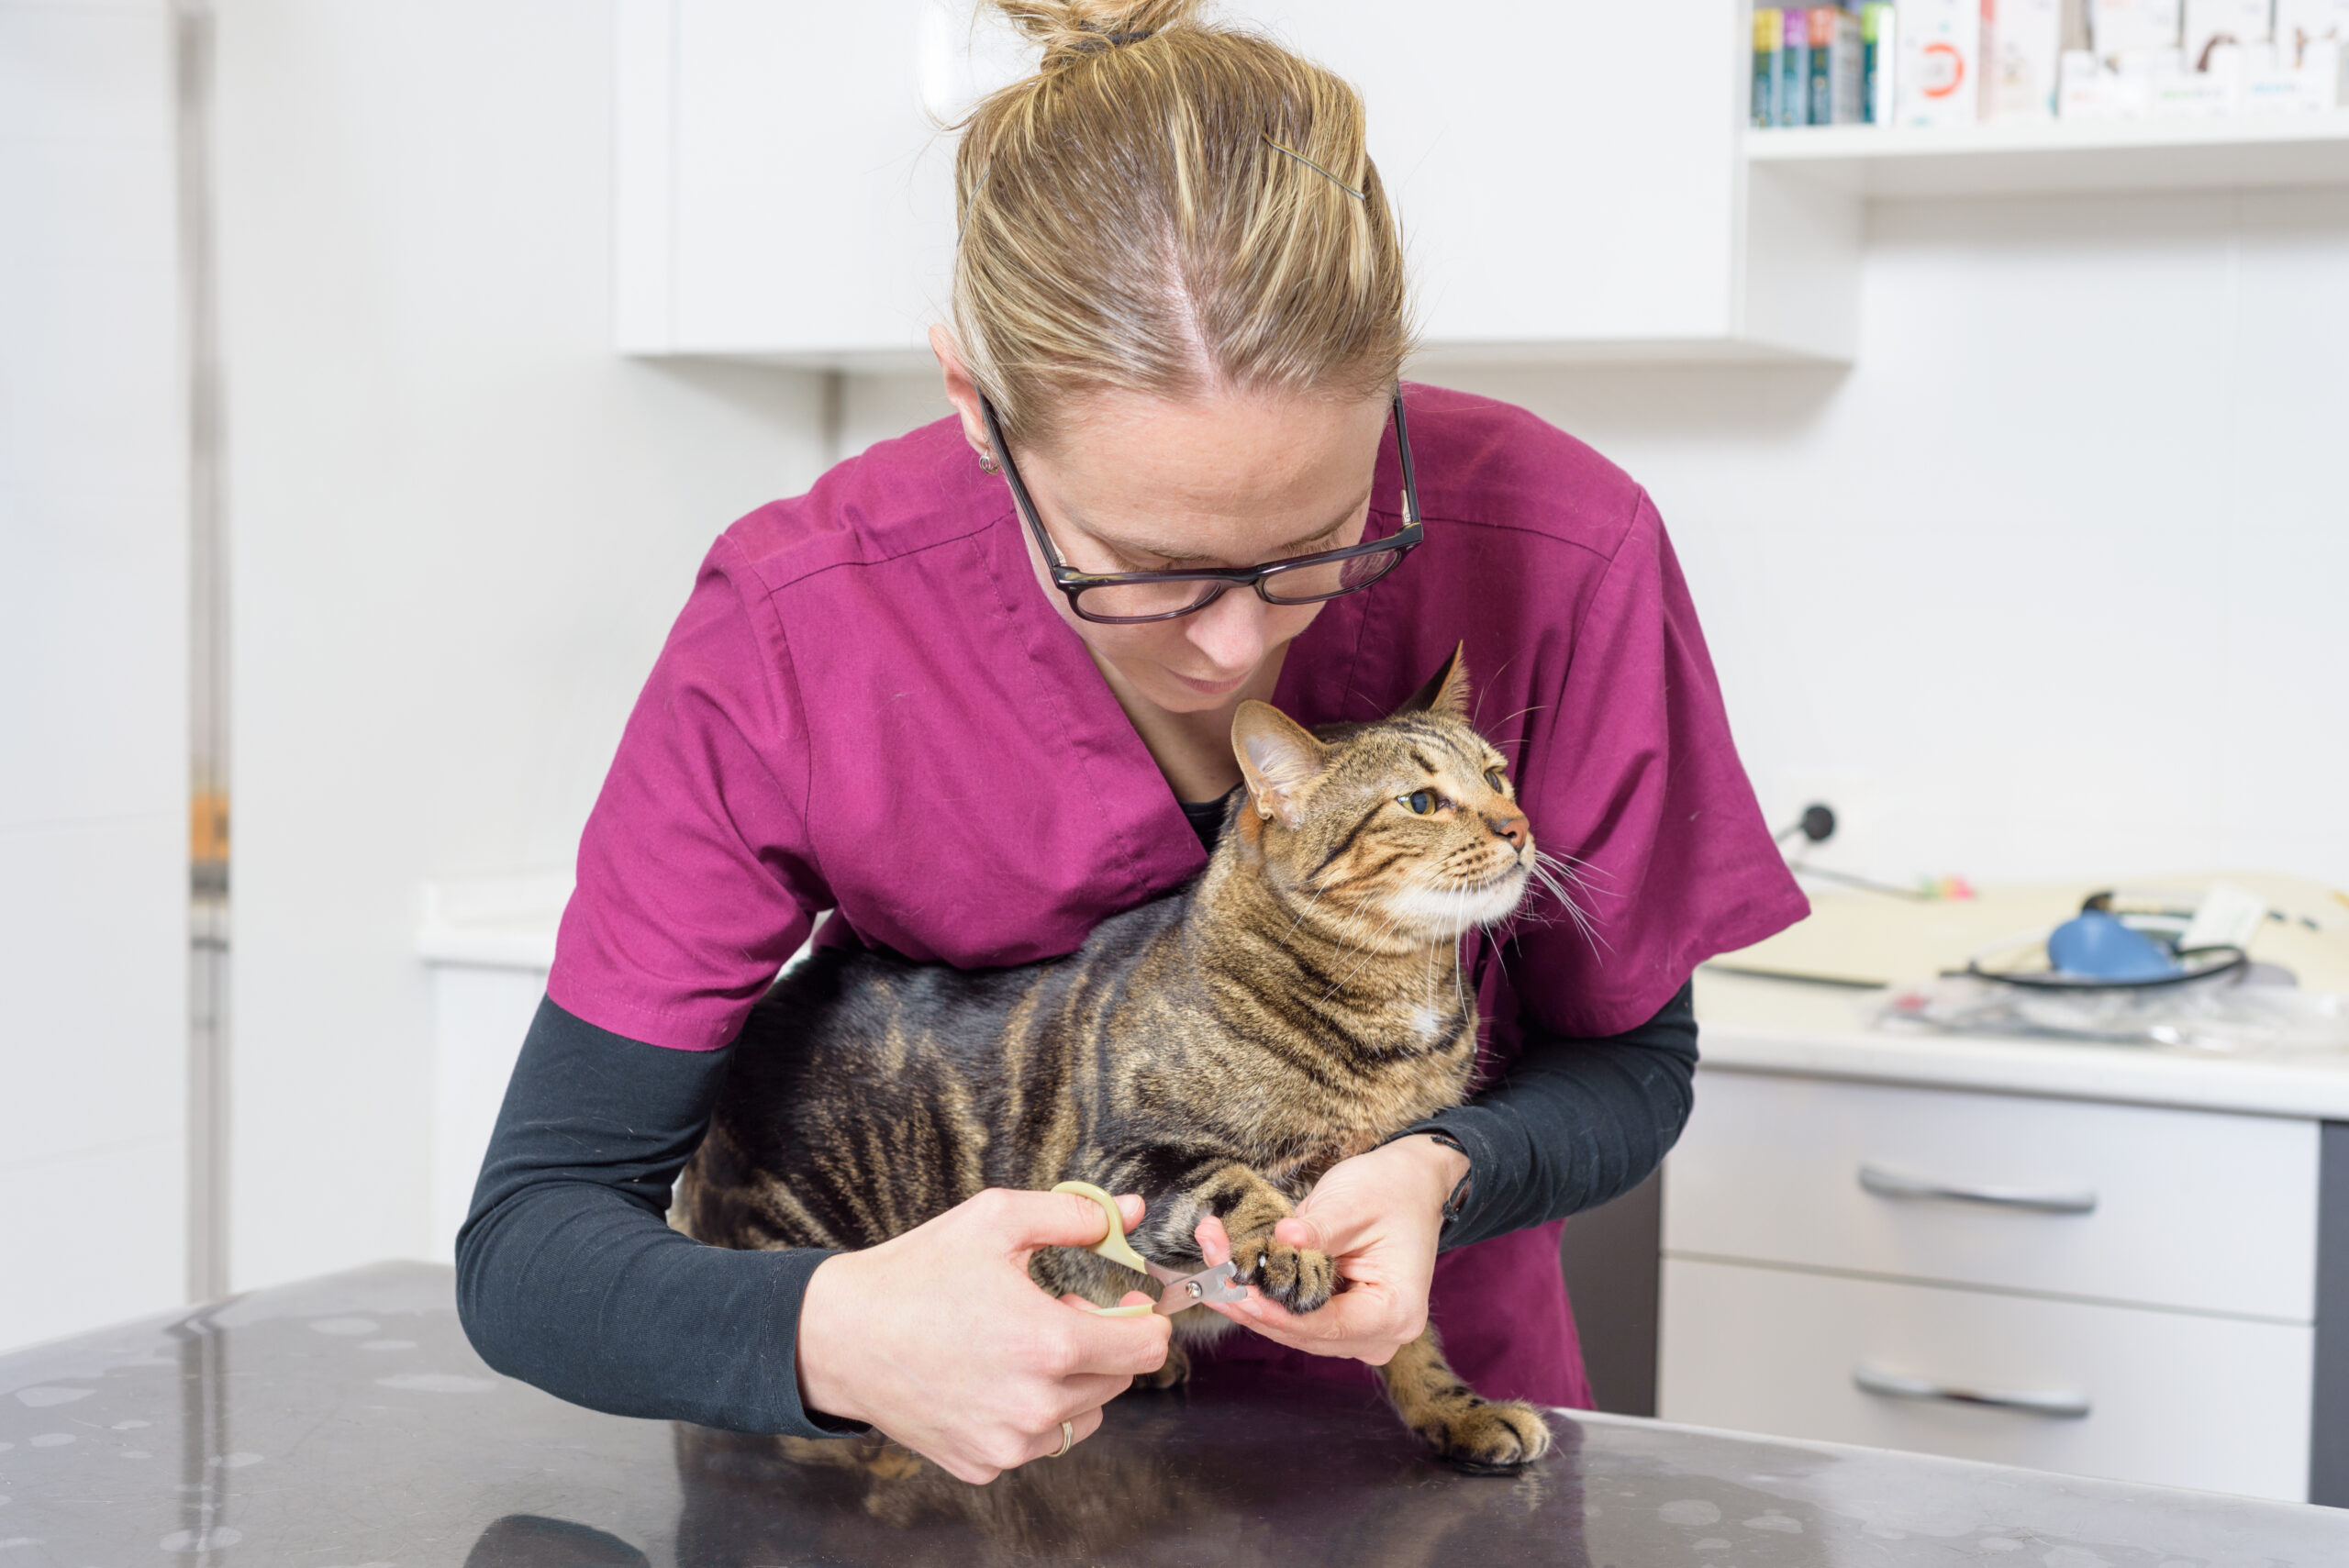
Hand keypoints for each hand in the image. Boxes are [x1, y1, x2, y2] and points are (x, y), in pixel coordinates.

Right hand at [795, 1188, 1171, 1483]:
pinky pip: (1039, 1441)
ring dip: (1072, 1381)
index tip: (1125, 1300)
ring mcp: (1009, 1444)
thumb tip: (1129, 1212)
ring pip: (1085, 1414)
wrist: (841, 1336)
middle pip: (1119, 1379)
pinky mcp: (983, 1464)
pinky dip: (1032, 1412)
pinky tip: (994, 1377)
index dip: (1144, 1318)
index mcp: (1048, 1345)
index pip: (1147, 1347)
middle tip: (1055, 1310)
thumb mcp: (996, 1220)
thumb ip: (1074, 1215)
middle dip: (1100, 1342)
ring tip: (1022, 1344)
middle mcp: (1035, 1406)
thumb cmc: (915, 1275)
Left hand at [1196, 1135, 1463, 1366]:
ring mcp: (1359, 1331)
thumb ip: (1318, 1229)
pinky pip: (1294, 1315)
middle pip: (1302, 1333)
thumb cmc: (1392, 1190)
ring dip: (1248, 1298)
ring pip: (1291, 1328)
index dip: (1275, 1313)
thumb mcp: (1353, 1203)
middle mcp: (1379, 1334)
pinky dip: (1262, 1293)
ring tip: (1211, 1260)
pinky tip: (1230, 1268)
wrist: (1412, 1184)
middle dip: (1250, 1303)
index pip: (1326, 1326)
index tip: (1236, 1291)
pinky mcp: (1340, 1318)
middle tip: (1208, 1273)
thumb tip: (1282, 1239)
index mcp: (1396, 1312)